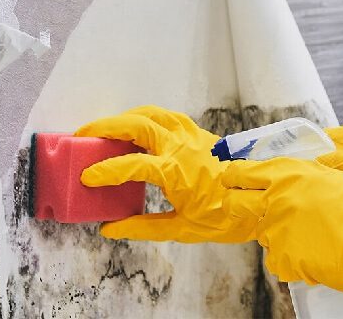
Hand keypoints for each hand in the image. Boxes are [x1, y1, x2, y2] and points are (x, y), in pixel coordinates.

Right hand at [75, 105, 257, 242]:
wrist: (257, 200)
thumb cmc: (223, 217)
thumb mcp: (181, 228)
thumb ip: (142, 227)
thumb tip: (110, 229)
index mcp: (175, 172)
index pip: (131, 165)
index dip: (105, 170)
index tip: (86, 177)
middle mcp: (181, 146)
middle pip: (137, 124)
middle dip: (106, 126)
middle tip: (84, 134)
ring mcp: (191, 135)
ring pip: (152, 113)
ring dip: (126, 117)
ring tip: (108, 128)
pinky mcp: (199, 132)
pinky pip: (169, 116)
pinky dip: (149, 116)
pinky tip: (140, 127)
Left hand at [221, 157, 342, 300]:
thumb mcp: (323, 176)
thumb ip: (293, 175)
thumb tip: (270, 177)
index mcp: (285, 176)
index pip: (241, 172)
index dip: (232, 176)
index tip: (230, 179)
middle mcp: (275, 202)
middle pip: (235, 203)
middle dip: (235, 203)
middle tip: (244, 206)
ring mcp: (277, 232)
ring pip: (262, 232)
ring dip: (276, 232)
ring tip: (306, 234)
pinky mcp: (283, 259)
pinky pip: (275, 257)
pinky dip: (288, 256)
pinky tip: (310, 252)